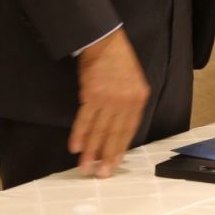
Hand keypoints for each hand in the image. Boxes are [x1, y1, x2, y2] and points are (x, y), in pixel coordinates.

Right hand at [68, 28, 149, 177]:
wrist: (105, 41)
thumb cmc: (119, 61)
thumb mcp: (134, 81)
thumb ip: (130, 104)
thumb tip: (120, 128)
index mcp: (139, 98)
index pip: (130, 129)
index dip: (121, 148)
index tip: (115, 163)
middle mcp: (125, 101)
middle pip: (115, 134)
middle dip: (107, 156)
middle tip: (101, 174)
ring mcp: (108, 98)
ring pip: (99, 130)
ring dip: (91, 150)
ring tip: (85, 167)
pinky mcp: (92, 94)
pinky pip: (85, 119)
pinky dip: (80, 134)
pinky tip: (76, 147)